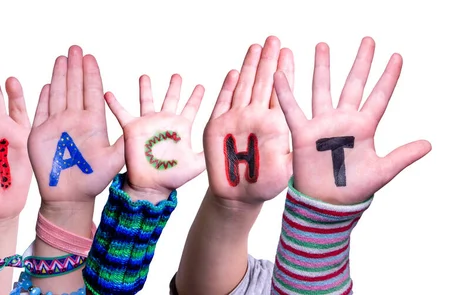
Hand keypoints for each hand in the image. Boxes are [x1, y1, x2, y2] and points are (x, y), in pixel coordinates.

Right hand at [28, 46, 123, 205]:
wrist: (70, 197)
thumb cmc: (94, 180)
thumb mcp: (113, 160)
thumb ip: (123, 143)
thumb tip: (137, 129)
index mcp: (93, 122)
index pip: (92, 92)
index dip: (91, 74)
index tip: (90, 57)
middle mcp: (75, 120)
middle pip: (75, 87)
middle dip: (75, 67)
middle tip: (76, 48)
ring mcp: (57, 125)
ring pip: (59, 94)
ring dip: (60, 76)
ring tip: (62, 57)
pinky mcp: (41, 134)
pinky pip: (42, 111)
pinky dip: (44, 97)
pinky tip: (47, 84)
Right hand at [104, 74, 204, 202]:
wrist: (152, 185)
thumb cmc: (174, 177)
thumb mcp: (196, 164)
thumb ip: (208, 151)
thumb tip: (223, 143)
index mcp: (181, 128)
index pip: (191, 107)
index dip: (196, 97)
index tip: (201, 85)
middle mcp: (165, 122)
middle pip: (170, 98)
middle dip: (174, 87)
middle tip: (177, 75)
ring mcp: (148, 124)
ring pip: (147, 100)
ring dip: (146, 88)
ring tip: (144, 76)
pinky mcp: (132, 129)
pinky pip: (122, 113)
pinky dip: (115, 103)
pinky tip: (108, 92)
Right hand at [203, 36, 293, 205]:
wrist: (239, 197)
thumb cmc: (265, 185)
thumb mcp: (287, 169)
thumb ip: (293, 151)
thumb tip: (305, 135)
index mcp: (275, 124)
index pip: (280, 92)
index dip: (284, 71)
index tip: (288, 52)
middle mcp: (255, 117)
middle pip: (262, 83)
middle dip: (268, 60)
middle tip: (273, 39)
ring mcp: (236, 120)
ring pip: (244, 88)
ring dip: (250, 67)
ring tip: (255, 47)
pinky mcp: (217, 127)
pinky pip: (222, 103)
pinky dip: (227, 88)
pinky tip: (233, 73)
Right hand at [274, 37, 431, 204]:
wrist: (326, 203)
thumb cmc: (353, 190)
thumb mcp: (382, 172)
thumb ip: (402, 156)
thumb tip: (429, 144)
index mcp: (364, 128)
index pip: (379, 96)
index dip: (388, 77)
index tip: (396, 57)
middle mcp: (344, 121)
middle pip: (354, 85)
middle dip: (361, 63)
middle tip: (368, 41)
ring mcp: (323, 125)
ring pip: (322, 89)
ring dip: (323, 67)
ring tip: (323, 45)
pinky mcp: (302, 134)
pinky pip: (292, 110)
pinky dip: (285, 93)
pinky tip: (280, 75)